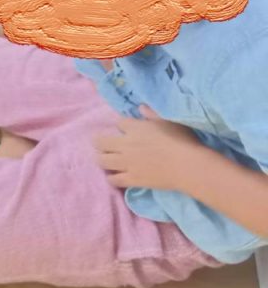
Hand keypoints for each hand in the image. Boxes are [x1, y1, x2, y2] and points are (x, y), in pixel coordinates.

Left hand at [94, 105, 209, 190]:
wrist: (187, 165)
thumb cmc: (182, 140)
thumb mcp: (169, 121)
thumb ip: (152, 114)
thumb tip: (140, 107)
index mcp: (135, 128)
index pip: (119, 123)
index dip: (122, 126)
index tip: (126, 129)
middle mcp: (125, 144)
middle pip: (100, 142)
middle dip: (100, 143)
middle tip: (105, 146)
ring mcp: (127, 163)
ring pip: (102, 161)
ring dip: (102, 159)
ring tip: (107, 161)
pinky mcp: (132, 179)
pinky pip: (113, 180)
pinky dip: (112, 178)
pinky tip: (116, 176)